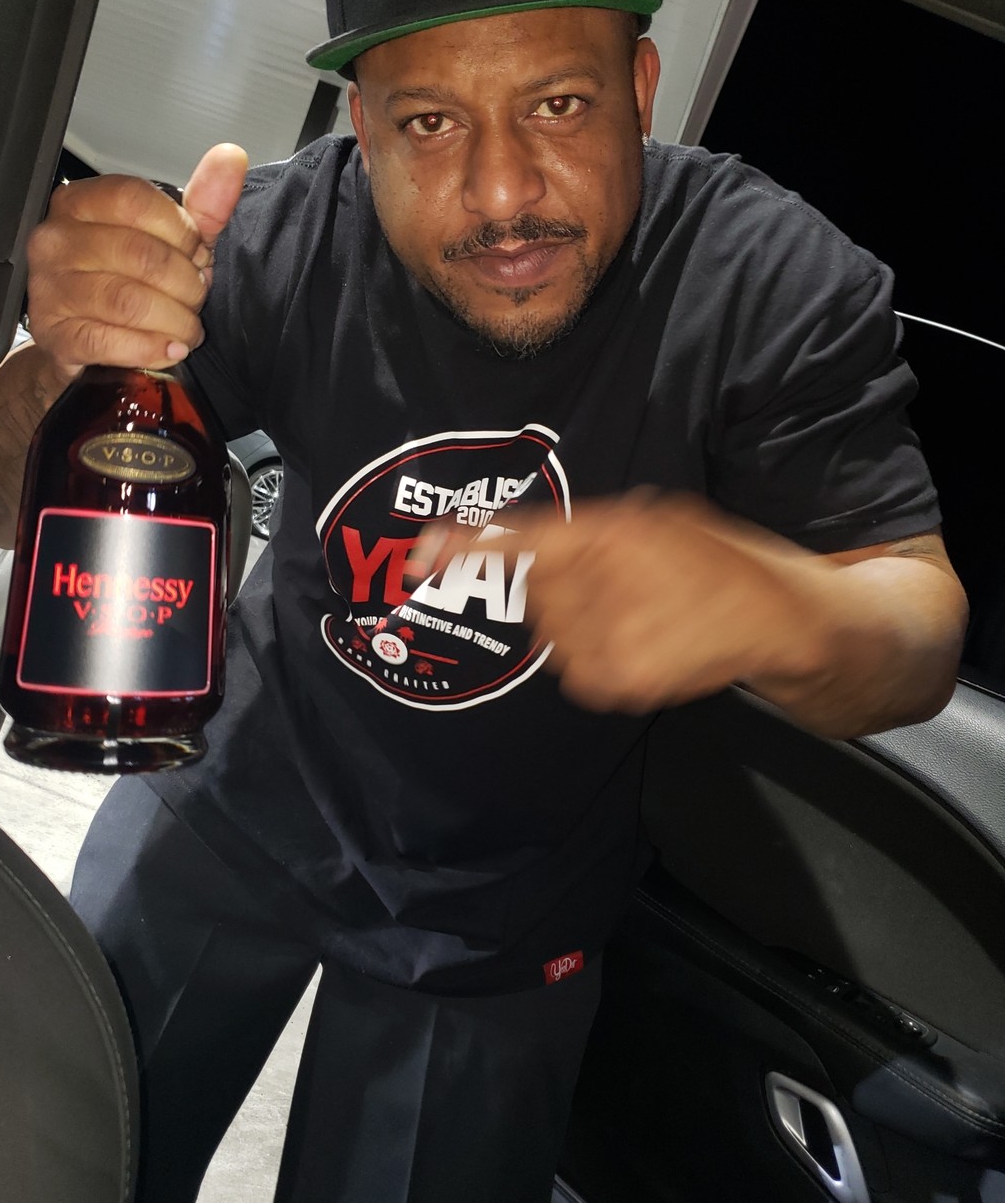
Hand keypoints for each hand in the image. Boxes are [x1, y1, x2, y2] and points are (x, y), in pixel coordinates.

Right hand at [25, 142, 248, 377]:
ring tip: (188, 329)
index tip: (198, 255)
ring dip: (174, 321)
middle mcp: (56, 239)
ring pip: (128, 301)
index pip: (135, 200)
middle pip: (139, 254)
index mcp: (81, 203)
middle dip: (185, 284)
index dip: (181, 232)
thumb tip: (231, 158)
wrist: (80, 339)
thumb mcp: (169, 239)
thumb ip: (202, 204)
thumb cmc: (126, 280)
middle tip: (196, 299)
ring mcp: (49, 287)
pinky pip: (108, 341)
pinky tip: (169, 349)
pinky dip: (150, 348)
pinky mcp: (54, 333)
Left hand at [419, 491, 825, 714]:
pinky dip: (592, 655)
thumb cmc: (719, 561)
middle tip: (605, 582)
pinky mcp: (621, 682)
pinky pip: (573, 668)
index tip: (425, 550)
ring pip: (549, 633)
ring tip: (632, 610)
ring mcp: (611, 639)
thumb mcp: (659, 520)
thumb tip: (530, 548)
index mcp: (615, 533)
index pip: (526, 541)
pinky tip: (638, 639)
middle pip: (532, 593)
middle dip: (552, 588)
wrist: (777, 621)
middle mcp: (606, 585)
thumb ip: (591, 532)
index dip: (470, 546)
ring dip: (573, 623)